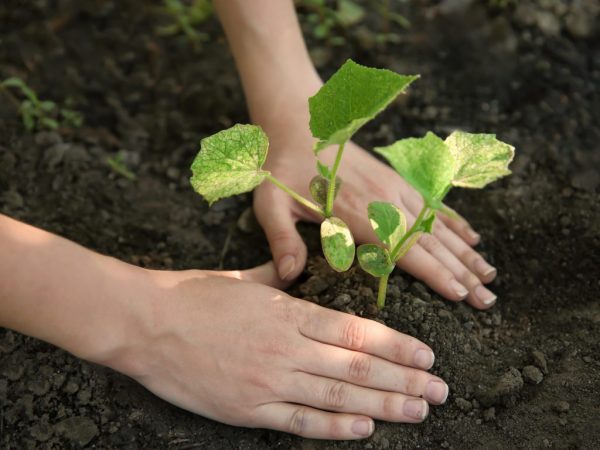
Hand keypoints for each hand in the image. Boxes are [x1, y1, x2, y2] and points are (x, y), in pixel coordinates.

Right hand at [107, 262, 447, 439]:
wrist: (145, 322)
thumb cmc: (193, 294)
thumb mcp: (242, 279)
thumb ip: (276, 276)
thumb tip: (296, 267)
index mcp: (287, 312)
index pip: (355, 331)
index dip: (397, 345)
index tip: (427, 355)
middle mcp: (286, 348)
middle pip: (358, 366)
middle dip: (404, 379)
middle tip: (440, 390)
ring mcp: (268, 381)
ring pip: (338, 395)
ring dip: (383, 404)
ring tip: (418, 410)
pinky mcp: (247, 409)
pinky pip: (300, 421)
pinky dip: (335, 426)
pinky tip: (364, 428)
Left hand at [254, 109, 497, 309]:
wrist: (299, 124)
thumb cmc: (283, 169)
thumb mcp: (270, 205)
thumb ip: (281, 239)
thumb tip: (288, 275)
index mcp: (356, 213)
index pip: (403, 249)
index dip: (433, 273)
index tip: (459, 294)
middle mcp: (385, 201)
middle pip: (430, 243)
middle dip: (462, 273)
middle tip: (488, 301)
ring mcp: (395, 189)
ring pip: (438, 227)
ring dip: (465, 252)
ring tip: (490, 276)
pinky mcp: (397, 180)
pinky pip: (433, 204)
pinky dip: (455, 223)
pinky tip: (472, 238)